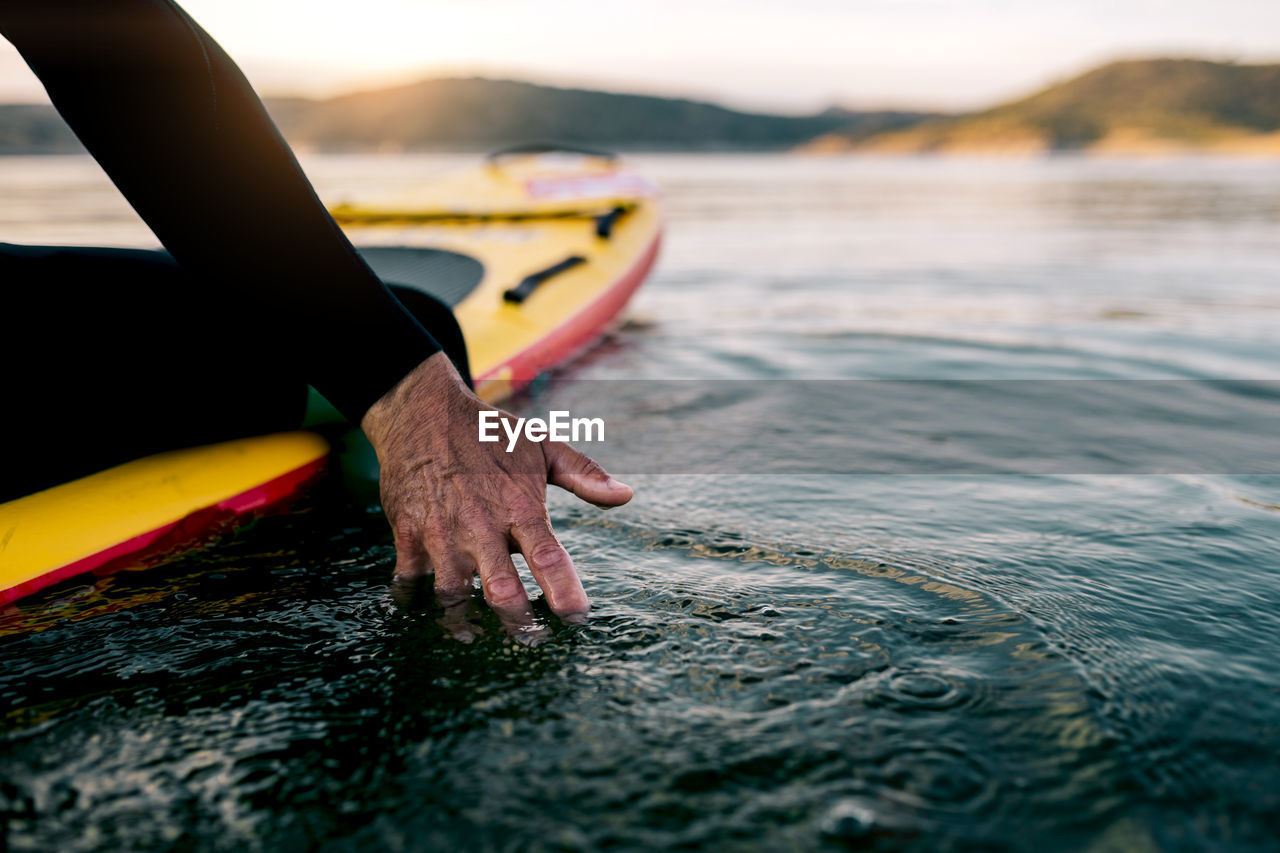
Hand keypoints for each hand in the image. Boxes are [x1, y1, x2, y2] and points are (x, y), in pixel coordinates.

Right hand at [361, 352, 632, 624]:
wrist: (421, 411)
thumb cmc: (489, 433)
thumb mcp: (541, 445)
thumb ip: (584, 474)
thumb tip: (625, 496)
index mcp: (519, 506)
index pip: (549, 559)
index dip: (566, 594)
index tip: (578, 619)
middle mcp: (481, 525)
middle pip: (502, 591)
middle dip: (518, 624)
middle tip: (532, 641)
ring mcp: (441, 532)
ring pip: (453, 596)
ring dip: (464, 623)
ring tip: (475, 638)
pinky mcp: (407, 534)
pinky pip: (410, 582)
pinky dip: (416, 603)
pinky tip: (425, 614)